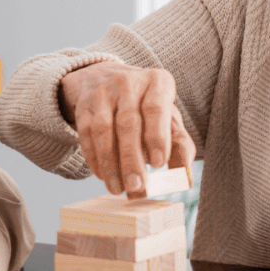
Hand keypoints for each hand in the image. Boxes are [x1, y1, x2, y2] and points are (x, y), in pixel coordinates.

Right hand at [59, 61, 195, 196]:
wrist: (110, 82)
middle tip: (136, 186)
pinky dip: (93, 157)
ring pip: (103, 129)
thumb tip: (185, 178)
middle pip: (128, 123)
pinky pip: (86, 133)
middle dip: (131, 158)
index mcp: (156, 82)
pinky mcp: (84, 105)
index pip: (156, 108)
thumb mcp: (168, 118)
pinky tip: (102, 175)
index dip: (157, 136)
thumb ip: (180, 145)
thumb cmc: (148, 108)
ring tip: (117, 188)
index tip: (159, 164)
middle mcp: (128, 83)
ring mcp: (103, 92)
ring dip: (109, 163)